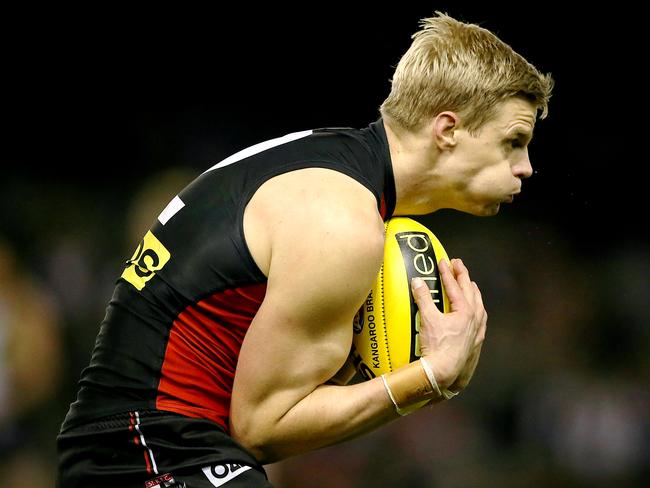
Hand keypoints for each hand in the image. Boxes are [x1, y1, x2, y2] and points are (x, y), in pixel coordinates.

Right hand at [411, 258, 486, 391]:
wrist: (444, 373)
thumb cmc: (436, 347)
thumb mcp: (427, 319)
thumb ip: (423, 298)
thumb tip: (418, 281)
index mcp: (464, 311)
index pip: (455, 286)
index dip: (448, 272)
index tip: (443, 261)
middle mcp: (475, 319)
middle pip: (471, 292)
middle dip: (464, 276)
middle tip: (458, 264)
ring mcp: (477, 331)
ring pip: (479, 305)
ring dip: (473, 292)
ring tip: (470, 285)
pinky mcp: (476, 342)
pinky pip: (481, 319)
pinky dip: (478, 310)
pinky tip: (476, 312)